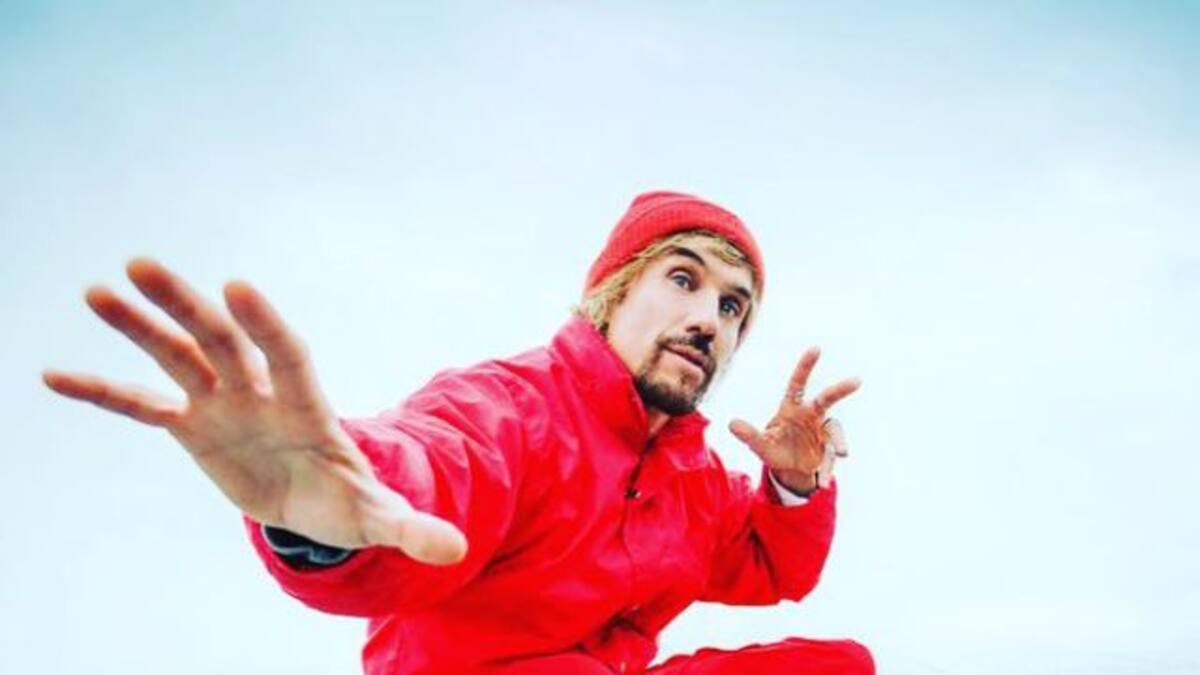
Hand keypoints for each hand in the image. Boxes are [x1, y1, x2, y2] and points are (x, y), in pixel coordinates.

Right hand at [42, 258, 466, 564]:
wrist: (314, 501)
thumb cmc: (347, 500)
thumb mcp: (377, 517)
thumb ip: (410, 528)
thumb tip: (456, 552)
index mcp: (306, 406)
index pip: (287, 355)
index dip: (266, 325)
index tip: (239, 287)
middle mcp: (260, 392)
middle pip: (222, 339)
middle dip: (187, 304)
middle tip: (140, 265)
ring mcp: (222, 403)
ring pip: (178, 355)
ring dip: (139, 326)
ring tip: (95, 291)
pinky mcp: (192, 425)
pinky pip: (141, 404)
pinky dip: (103, 392)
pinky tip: (53, 375)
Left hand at [729, 346, 858, 493]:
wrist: (789, 470)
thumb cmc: (774, 449)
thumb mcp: (760, 444)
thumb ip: (748, 434)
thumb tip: (731, 423)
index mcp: (792, 408)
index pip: (798, 383)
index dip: (806, 366)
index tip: (816, 349)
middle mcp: (810, 416)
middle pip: (826, 399)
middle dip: (840, 389)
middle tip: (856, 381)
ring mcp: (822, 432)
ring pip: (835, 431)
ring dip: (839, 443)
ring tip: (841, 455)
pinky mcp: (828, 450)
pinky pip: (830, 459)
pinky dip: (826, 471)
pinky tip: (821, 483)